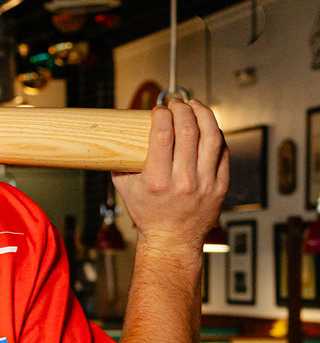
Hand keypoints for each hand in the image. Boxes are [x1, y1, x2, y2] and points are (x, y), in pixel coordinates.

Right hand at [112, 98, 228, 255]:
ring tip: (195, 106)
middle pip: (188, 130)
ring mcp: (205, 183)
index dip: (162, 116)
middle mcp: (183, 181)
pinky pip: (222, 151)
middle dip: (182, 109)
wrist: (172, 239)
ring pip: (211, 136)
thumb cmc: (148, 215)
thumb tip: (119, 138)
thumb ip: (121, 164)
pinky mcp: (220, 185)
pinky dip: (215, 133)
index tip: (159, 110)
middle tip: (176, 103)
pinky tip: (207, 126)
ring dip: (203, 114)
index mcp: (157, 181)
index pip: (163, 136)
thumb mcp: (126, 191)